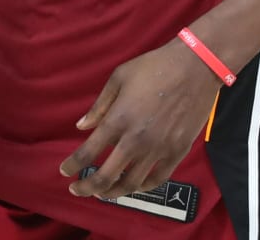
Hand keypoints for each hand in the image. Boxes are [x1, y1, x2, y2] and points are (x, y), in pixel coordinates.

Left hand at [59, 37, 223, 200]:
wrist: (195, 68)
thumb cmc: (153, 67)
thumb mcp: (118, 78)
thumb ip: (99, 106)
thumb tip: (81, 126)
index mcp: (118, 120)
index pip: (88, 152)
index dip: (72, 165)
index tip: (63, 172)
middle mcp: (136, 140)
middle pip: (107, 176)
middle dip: (87, 187)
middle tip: (77, 190)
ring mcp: (159, 149)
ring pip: (132, 184)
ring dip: (114, 192)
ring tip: (103, 192)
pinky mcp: (178, 152)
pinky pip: (158, 179)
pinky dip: (142, 187)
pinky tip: (134, 185)